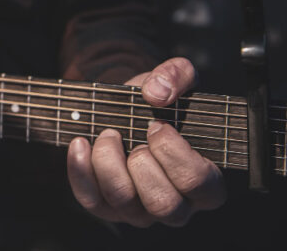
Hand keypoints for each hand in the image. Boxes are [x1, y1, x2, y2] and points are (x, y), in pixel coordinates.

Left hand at [66, 57, 225, 226]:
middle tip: (136, 132)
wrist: (127, 111)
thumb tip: (157, 92)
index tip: (157, 125)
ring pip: (123, 201)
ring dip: (109, 162)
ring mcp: (141, 211)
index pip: (197, 183)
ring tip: (108, 134)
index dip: (174, 152)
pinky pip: (91, 199)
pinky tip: (81, 143)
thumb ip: (176, 75)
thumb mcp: (175, 80)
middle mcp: (177, 205)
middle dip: (142, 162)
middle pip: (162, 203)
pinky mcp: (108, 208)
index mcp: (205, 182)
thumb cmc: (159, 104)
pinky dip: (81, 170)